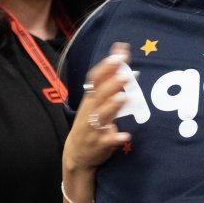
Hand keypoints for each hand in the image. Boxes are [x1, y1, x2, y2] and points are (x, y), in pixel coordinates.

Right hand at [63, 43, 131, 173]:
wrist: (76, 152)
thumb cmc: (91, 120)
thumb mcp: (96, 99)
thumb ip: (109, 77)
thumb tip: (121, 50)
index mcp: (91, 98)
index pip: (96, 78)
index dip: (107, 66)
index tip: (120, 54)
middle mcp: (90, 110)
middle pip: (99, 95)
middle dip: (112, 84)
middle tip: (127, 75)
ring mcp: (93, 127)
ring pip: (101, 116)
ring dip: (111, 107)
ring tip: (122, 98)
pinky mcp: (98, 144)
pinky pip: (106, 141)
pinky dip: (114, 138)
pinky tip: (125, 136)